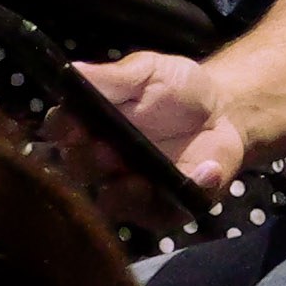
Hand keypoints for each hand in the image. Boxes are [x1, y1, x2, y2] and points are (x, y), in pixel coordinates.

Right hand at [72, 52, 249, 193]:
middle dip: (89, 162)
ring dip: (122, 194)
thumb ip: (113, 77)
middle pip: (80, 169)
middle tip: (106, 150)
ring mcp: (130, 188)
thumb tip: (74, 70)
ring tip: (137, 181)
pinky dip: (172, 202)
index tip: (72, 124)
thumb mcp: (148, 71)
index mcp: (90, 124)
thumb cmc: (177, 87)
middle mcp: (101, 161)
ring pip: (111, 202)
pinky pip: (158, 215)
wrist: (224, 111)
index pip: (61, 129)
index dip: (62, 129)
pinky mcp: (162, 209)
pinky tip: (195, 176)